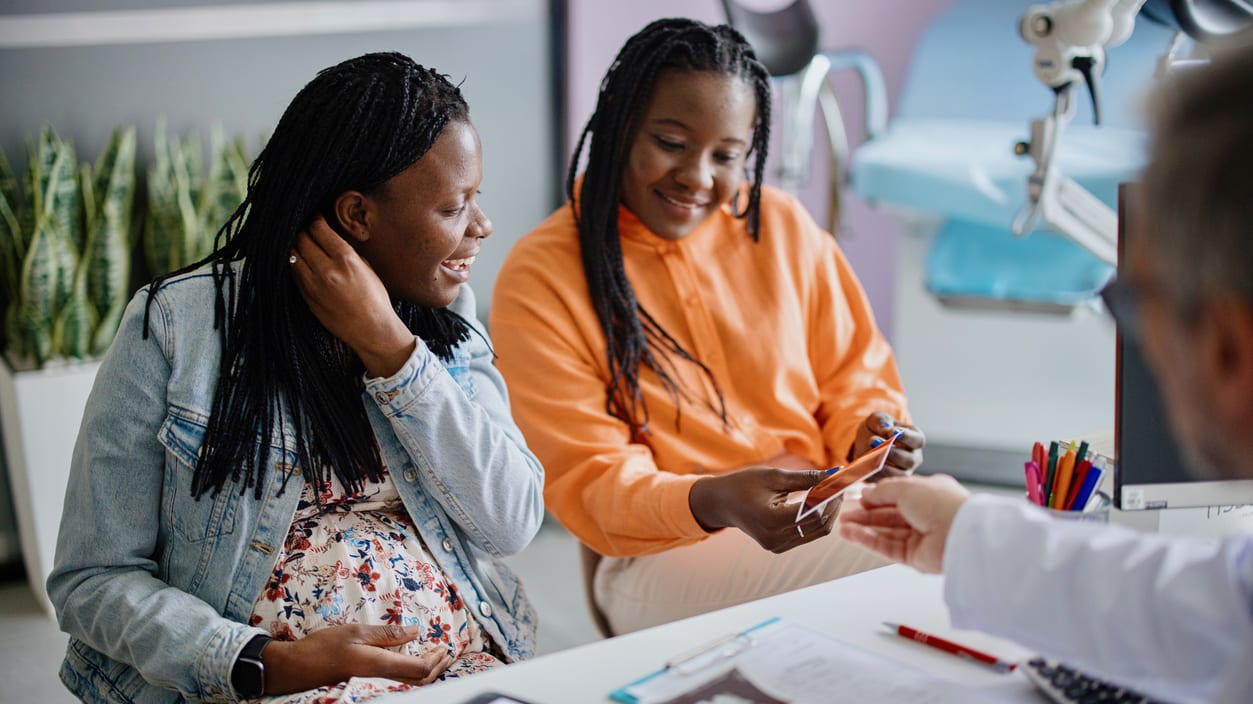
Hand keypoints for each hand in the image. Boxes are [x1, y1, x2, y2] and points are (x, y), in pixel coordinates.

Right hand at [263, 624, 453, 693]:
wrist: (296, 669)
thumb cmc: (322, 647)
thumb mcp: (356, 632)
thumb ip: (387, 634)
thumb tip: (414, 632)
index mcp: (378, 666)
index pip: (419, 670)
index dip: (436, 660)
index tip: (443, 647)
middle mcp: (379, 681)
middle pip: (418, 682)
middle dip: (436, 668)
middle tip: (445, 653)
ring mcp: (373, 686)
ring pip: (408, 686)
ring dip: (425, 673)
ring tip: (434, 658)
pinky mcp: (366, 687)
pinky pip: (396, 684)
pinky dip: (411, 675)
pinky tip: (411, 664)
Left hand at [290, 216, 414, 376]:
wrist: (371, 330)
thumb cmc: (375, 300)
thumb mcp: (367, 268)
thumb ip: (347, 252)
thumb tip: (330, 239)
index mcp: (346, 260)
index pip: (319, 229)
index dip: (315, 220)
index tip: (316, 219)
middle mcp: (327, 271)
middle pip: (302, 239)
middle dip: (304, 231)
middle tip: (308, 230)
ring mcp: (314, 285)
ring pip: (293, 255)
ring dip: (296, 247)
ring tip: (302, 244)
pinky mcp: (307, 297)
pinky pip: (294, 273)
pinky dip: (295, 263)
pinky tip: (302, 262)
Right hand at [689, 468, 839, 552]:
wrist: (722, 503)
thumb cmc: (744, 484)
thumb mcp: (774, 476)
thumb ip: (805, 478)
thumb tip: (835, 474)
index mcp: (770, 519)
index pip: (813, 512)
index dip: (830, 496)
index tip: (838, 480)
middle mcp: (774, 537)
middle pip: (820, 525)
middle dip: (833, 505)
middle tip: (839, 485)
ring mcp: (776, 545)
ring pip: (817, 532)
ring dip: (828, 512)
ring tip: (830, 492)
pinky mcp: (778, 547)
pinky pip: (807, 535)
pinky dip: (816, 519)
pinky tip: (817, 503)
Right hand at [837, 474, 969, 573]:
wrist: (960, 533)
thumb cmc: (941, 504)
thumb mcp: (905, 487)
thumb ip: (882, 491)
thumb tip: (866, 493)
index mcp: (927, 494)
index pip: (896, 495)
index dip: (876, 496)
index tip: (857, 497)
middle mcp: (924, 515)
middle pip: (888, 515)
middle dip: (865, 514)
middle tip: (845, 513)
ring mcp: (919, 537)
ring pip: (885, 532)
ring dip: (863, 528)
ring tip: (843, 526)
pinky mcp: (914, 557)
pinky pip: (886, 547)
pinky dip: (868, 540)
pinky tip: (852, 535)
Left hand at [851, 412, 924, 478]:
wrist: (864, 441)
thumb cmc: (876, 428)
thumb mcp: (877, 418)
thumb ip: (882, 421)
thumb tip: (886, 430)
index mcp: (915, 439)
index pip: (918, 440)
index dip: (908, 437)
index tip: (895, 432)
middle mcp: (913, 457)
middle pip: (909, 460)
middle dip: (893, 453)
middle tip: (875, 442)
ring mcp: (903, 471)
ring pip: (899, 474)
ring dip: (884, 466)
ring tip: (870, 456)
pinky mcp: (889, 480)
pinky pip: (885, 481)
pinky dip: (875, 474)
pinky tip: (866, 466)